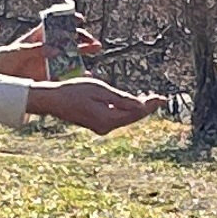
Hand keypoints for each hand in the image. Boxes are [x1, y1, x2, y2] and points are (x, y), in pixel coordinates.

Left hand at [0, 22, 102, 77]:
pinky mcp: (48, 74)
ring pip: (70, 56)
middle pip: (69, 40)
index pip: (57, 24)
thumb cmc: (7, 58)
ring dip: (83, 54)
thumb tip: (55, 50)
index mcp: (40, 36)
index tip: (80, 19)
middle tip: (94, 43)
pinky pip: (65, 74)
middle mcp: (48, 47)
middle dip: (83, 39)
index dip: (69, 20)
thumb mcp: (21, 51)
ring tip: (95, 51)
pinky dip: (76, 74)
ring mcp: (50, 61)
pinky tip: (87, 74)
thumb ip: (38, 50)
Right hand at [27, 77, 164, 135]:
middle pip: (132, 118)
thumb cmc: (74, 91)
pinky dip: (125, 110)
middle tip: (161, 98)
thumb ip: (121, 99)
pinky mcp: (97, 124)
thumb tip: (140, 105)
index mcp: (108, 120)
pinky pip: (117, 118)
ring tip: (150, 99)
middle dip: (146, 107)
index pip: (135, 113)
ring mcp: (101, 127)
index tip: (163, 98)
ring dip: (137, 109)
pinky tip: (131, 103)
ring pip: (125, 118)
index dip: (150, 105)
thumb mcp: (100, 90)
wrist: (53, 100)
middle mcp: (106, 127)